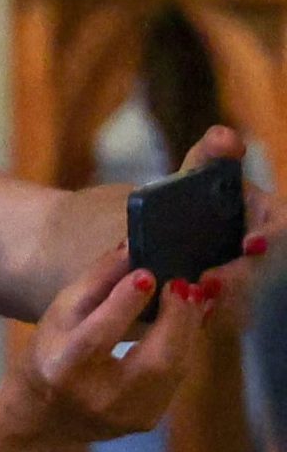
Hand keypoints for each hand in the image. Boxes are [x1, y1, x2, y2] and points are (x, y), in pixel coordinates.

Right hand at [0, 244, 210, 448]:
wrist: (43, 417)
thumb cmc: (47, 355)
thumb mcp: (57, 316)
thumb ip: (94, 283)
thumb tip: (130, 248)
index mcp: (65, 368)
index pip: (98, 337)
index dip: (124, 305)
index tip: (147, 274)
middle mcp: (100, 397)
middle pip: (154, 360)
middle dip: (177, 318)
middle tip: (185, 285)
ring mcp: (129, 414)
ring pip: (175, 369)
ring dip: (188, 330)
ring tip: (192, 298)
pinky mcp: (149, 420)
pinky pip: (177, 378)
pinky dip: (185, 347)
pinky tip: (186, 324)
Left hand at [176, 126, 276, 327]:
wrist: (174, 232)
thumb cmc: (194, 199)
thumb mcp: (200, 175)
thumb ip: (209, 156)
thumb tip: (224, 136)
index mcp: (270, 218)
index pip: (283, 227)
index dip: (272, 235)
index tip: (251, 243)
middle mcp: (268, 250)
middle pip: (266, 269)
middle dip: (242, 276)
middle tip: (209, 281)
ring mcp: (256, 281)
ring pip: (250, 297)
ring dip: (226, 301)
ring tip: (194, 296)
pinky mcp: (235, 305)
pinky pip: (230, 315)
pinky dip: (212, 314)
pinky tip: (190, 314)